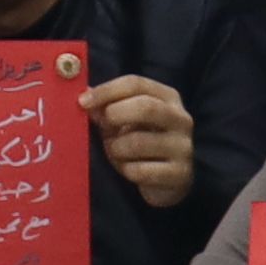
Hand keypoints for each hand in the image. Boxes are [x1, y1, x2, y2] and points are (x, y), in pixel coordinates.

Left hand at [88, 71, 196, 209]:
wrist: (170, 180)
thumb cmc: (143, 142)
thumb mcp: (126, 121)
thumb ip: (107, 108)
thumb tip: (85, 97)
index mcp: (168, 97)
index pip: (136, 84)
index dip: (107, 90)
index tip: (82, 101)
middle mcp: (180, 119)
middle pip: (145, 107)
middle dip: (115, 115)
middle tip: (102, 126)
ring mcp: (183, 147)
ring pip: (138, 142)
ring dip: (116, 148)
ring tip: (114, 152)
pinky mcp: (180, 174)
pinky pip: (140, 171)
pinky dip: (125, 170)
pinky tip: (127, 170)